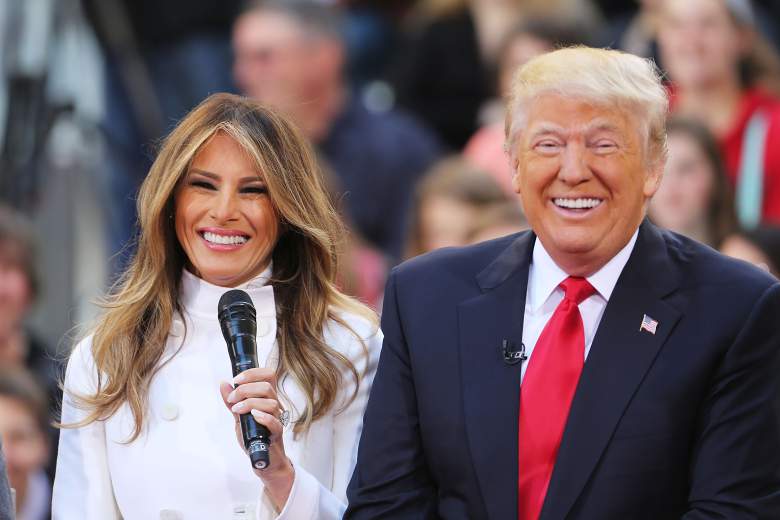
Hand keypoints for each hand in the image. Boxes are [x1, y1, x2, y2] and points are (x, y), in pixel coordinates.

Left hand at [220, 368, 293, 509]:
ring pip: (270, 402)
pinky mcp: (276, 433)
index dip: (253, 373)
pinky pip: (274, 421)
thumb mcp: (239, 416)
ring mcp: (277, 419)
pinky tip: (253, 416)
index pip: (268, 375)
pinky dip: (263, 417)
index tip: (236, 379)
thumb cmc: (253, 436)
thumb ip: (232, 401)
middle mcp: (274, 405)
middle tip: (233, 399)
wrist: (262, 458)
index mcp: (267, 397)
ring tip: (237, 410)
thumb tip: (224, 384)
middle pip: (267, 386)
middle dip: (246, 389)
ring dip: (250, 403)